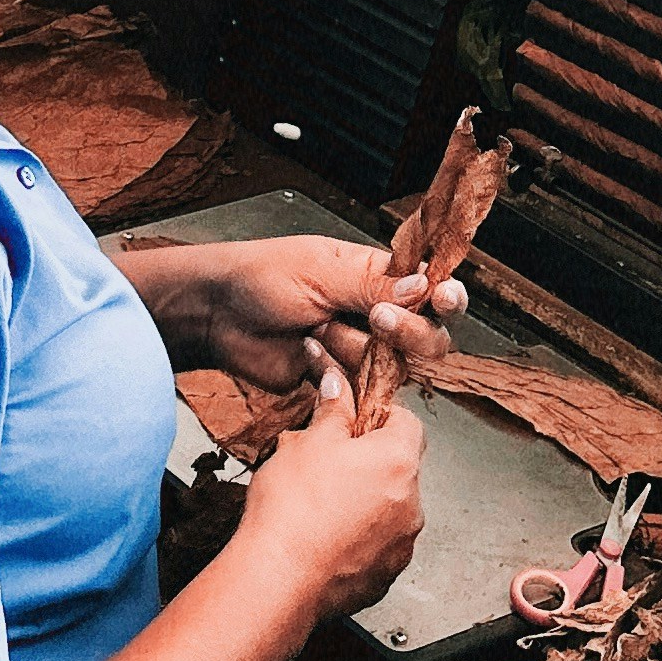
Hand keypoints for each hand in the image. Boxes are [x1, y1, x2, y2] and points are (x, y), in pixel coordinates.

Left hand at [153, 235, 466, 394]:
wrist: (216, 316)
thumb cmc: (261, 277)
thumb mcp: (320, 271)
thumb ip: (374, 284)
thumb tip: (425, 287)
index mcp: (373, 274)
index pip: (427, 287)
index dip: (444, 297)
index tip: (445, 299)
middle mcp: (372, 312)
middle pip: (424, 333)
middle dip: (406, 330)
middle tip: (376, 318)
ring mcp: (356, 348)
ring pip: (393, 364)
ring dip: (357, 349)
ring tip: (317, 329)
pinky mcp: (337, 380)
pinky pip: (361, 389)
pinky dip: (338, 375)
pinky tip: (310, 356)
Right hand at [236, 359, 424, 625]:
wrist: (279, 578)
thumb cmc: (292, 509)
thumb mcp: (307, 441)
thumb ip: (333, 409)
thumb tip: (338, 384)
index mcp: (398, 461)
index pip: (406, 421)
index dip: (377, 413)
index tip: (352, 417)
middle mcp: (411, 504)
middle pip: (397, 465)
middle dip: (367, 458)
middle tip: (326, 458)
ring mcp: (401, 545)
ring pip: (387, 506)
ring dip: (364, 498)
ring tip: (320, 501)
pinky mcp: (385, 576)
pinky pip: (378, 543)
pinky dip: (358, 535)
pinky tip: (323, 533)